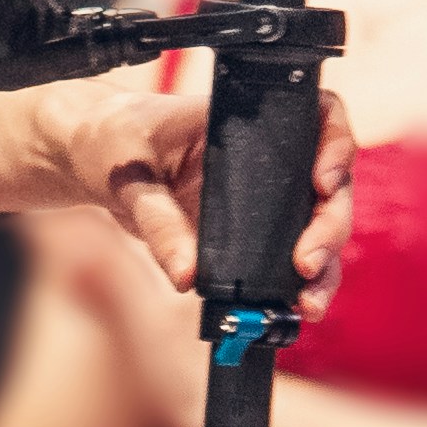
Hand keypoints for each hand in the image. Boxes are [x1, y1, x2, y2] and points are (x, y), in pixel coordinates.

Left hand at [39, 52, 356, 304]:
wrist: (90, 157)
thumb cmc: (111, 143)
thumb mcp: (127, 175)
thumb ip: (158, 222)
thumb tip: (188, 275)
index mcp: (247, 122)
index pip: (320, 116)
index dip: (336, 145)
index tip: (323, 182)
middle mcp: (268, 157)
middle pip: (331, 185)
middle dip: (330, 227)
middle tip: (307, 263)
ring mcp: (264, 196)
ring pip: (318, 228)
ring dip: (323, 267)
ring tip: (308, 303)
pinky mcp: (250, 232)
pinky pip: (286, 258)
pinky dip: (295, 286)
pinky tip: (294, 311)